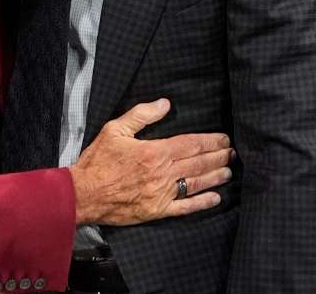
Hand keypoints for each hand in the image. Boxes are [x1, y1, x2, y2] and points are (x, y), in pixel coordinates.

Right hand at [69, 99, 232, 225]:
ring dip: (215, 177)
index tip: (223, 139)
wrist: (83, 194)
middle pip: (198, 163)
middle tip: (232, 153)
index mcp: (154, 152)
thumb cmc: (97, 162)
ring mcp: (162, 194)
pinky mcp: (157, 211)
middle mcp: (162, 174)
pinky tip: (215, 198)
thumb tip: (165, 104)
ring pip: (196, 184)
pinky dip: (202, 203)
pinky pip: (185, 208)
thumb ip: (141, 115)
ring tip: (228, 171)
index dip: (210, 141)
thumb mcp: (114, 130)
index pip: (190, 144)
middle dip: (217, 157)